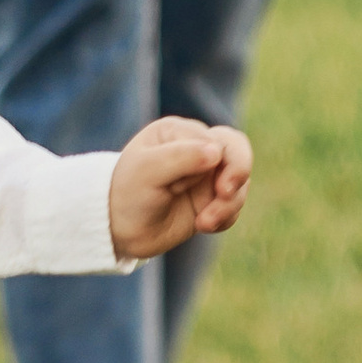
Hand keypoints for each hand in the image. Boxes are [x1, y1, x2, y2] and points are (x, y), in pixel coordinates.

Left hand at [107, 116, 252, 261]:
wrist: (120, 230)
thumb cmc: (128, 193)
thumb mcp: (147, 171)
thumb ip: (180, 157)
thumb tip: (217, 151)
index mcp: (179, 131)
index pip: (216, 139)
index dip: (216, 164)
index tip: (190, 187)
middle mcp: (196, 148)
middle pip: (237, 150)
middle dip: (237, 174)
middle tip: (225, 194)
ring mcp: (206, 175)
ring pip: (241, 181)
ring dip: (228, 205)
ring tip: (203, 224)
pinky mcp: (211, 199)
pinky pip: (235, 205)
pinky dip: (226, 218)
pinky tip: (203, 226)